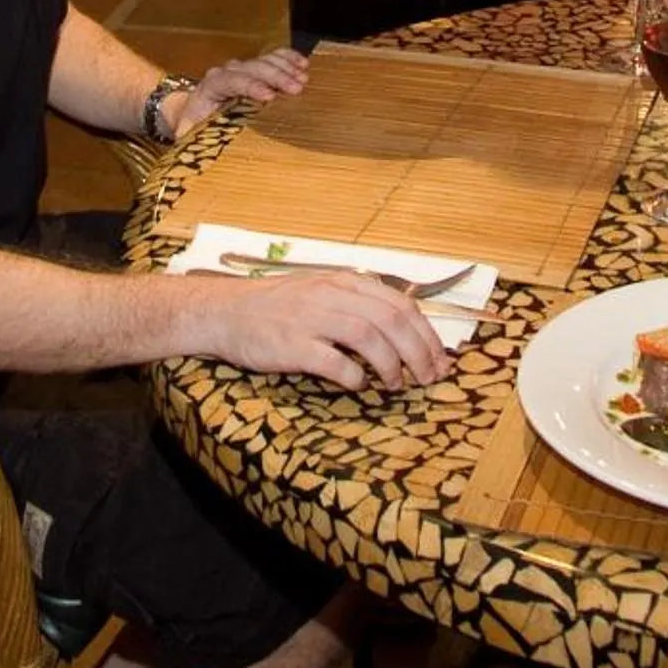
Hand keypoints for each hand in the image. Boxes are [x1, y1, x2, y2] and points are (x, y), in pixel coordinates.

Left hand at [178, 48, 307, 134]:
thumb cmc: (194, 128)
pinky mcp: (254, 70)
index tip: (269, 96)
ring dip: (285, 68)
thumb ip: (194, 140)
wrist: (193, 113)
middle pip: (252, 68)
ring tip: (303, 79)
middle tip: (296, 88)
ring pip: (264, 61)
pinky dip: (287, 59)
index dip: (250, 85)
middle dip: (275, 77)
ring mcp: (242, 69)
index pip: (230, 80)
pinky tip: (302, 64)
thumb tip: (196, 155)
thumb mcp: (191, 136)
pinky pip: (272, 58)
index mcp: (210, 87)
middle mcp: (226, 73)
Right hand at [197, 270, 453, 390]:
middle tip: (428, 378)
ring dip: (391, 364)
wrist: (226, 312)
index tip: (440, 360)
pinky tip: (359, 385)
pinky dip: (354, 375)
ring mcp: (310, 318)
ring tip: (397, 385)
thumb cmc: (279, 307)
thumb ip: (359, 305)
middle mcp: (331, 295)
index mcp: (344, 282)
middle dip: (418, 352)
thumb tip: (404, 332)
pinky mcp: (291, 344)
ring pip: (368, 335)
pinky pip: (333, 360)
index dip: (426, 334)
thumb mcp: (322, 293)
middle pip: (390, 319)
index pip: (400, 304)